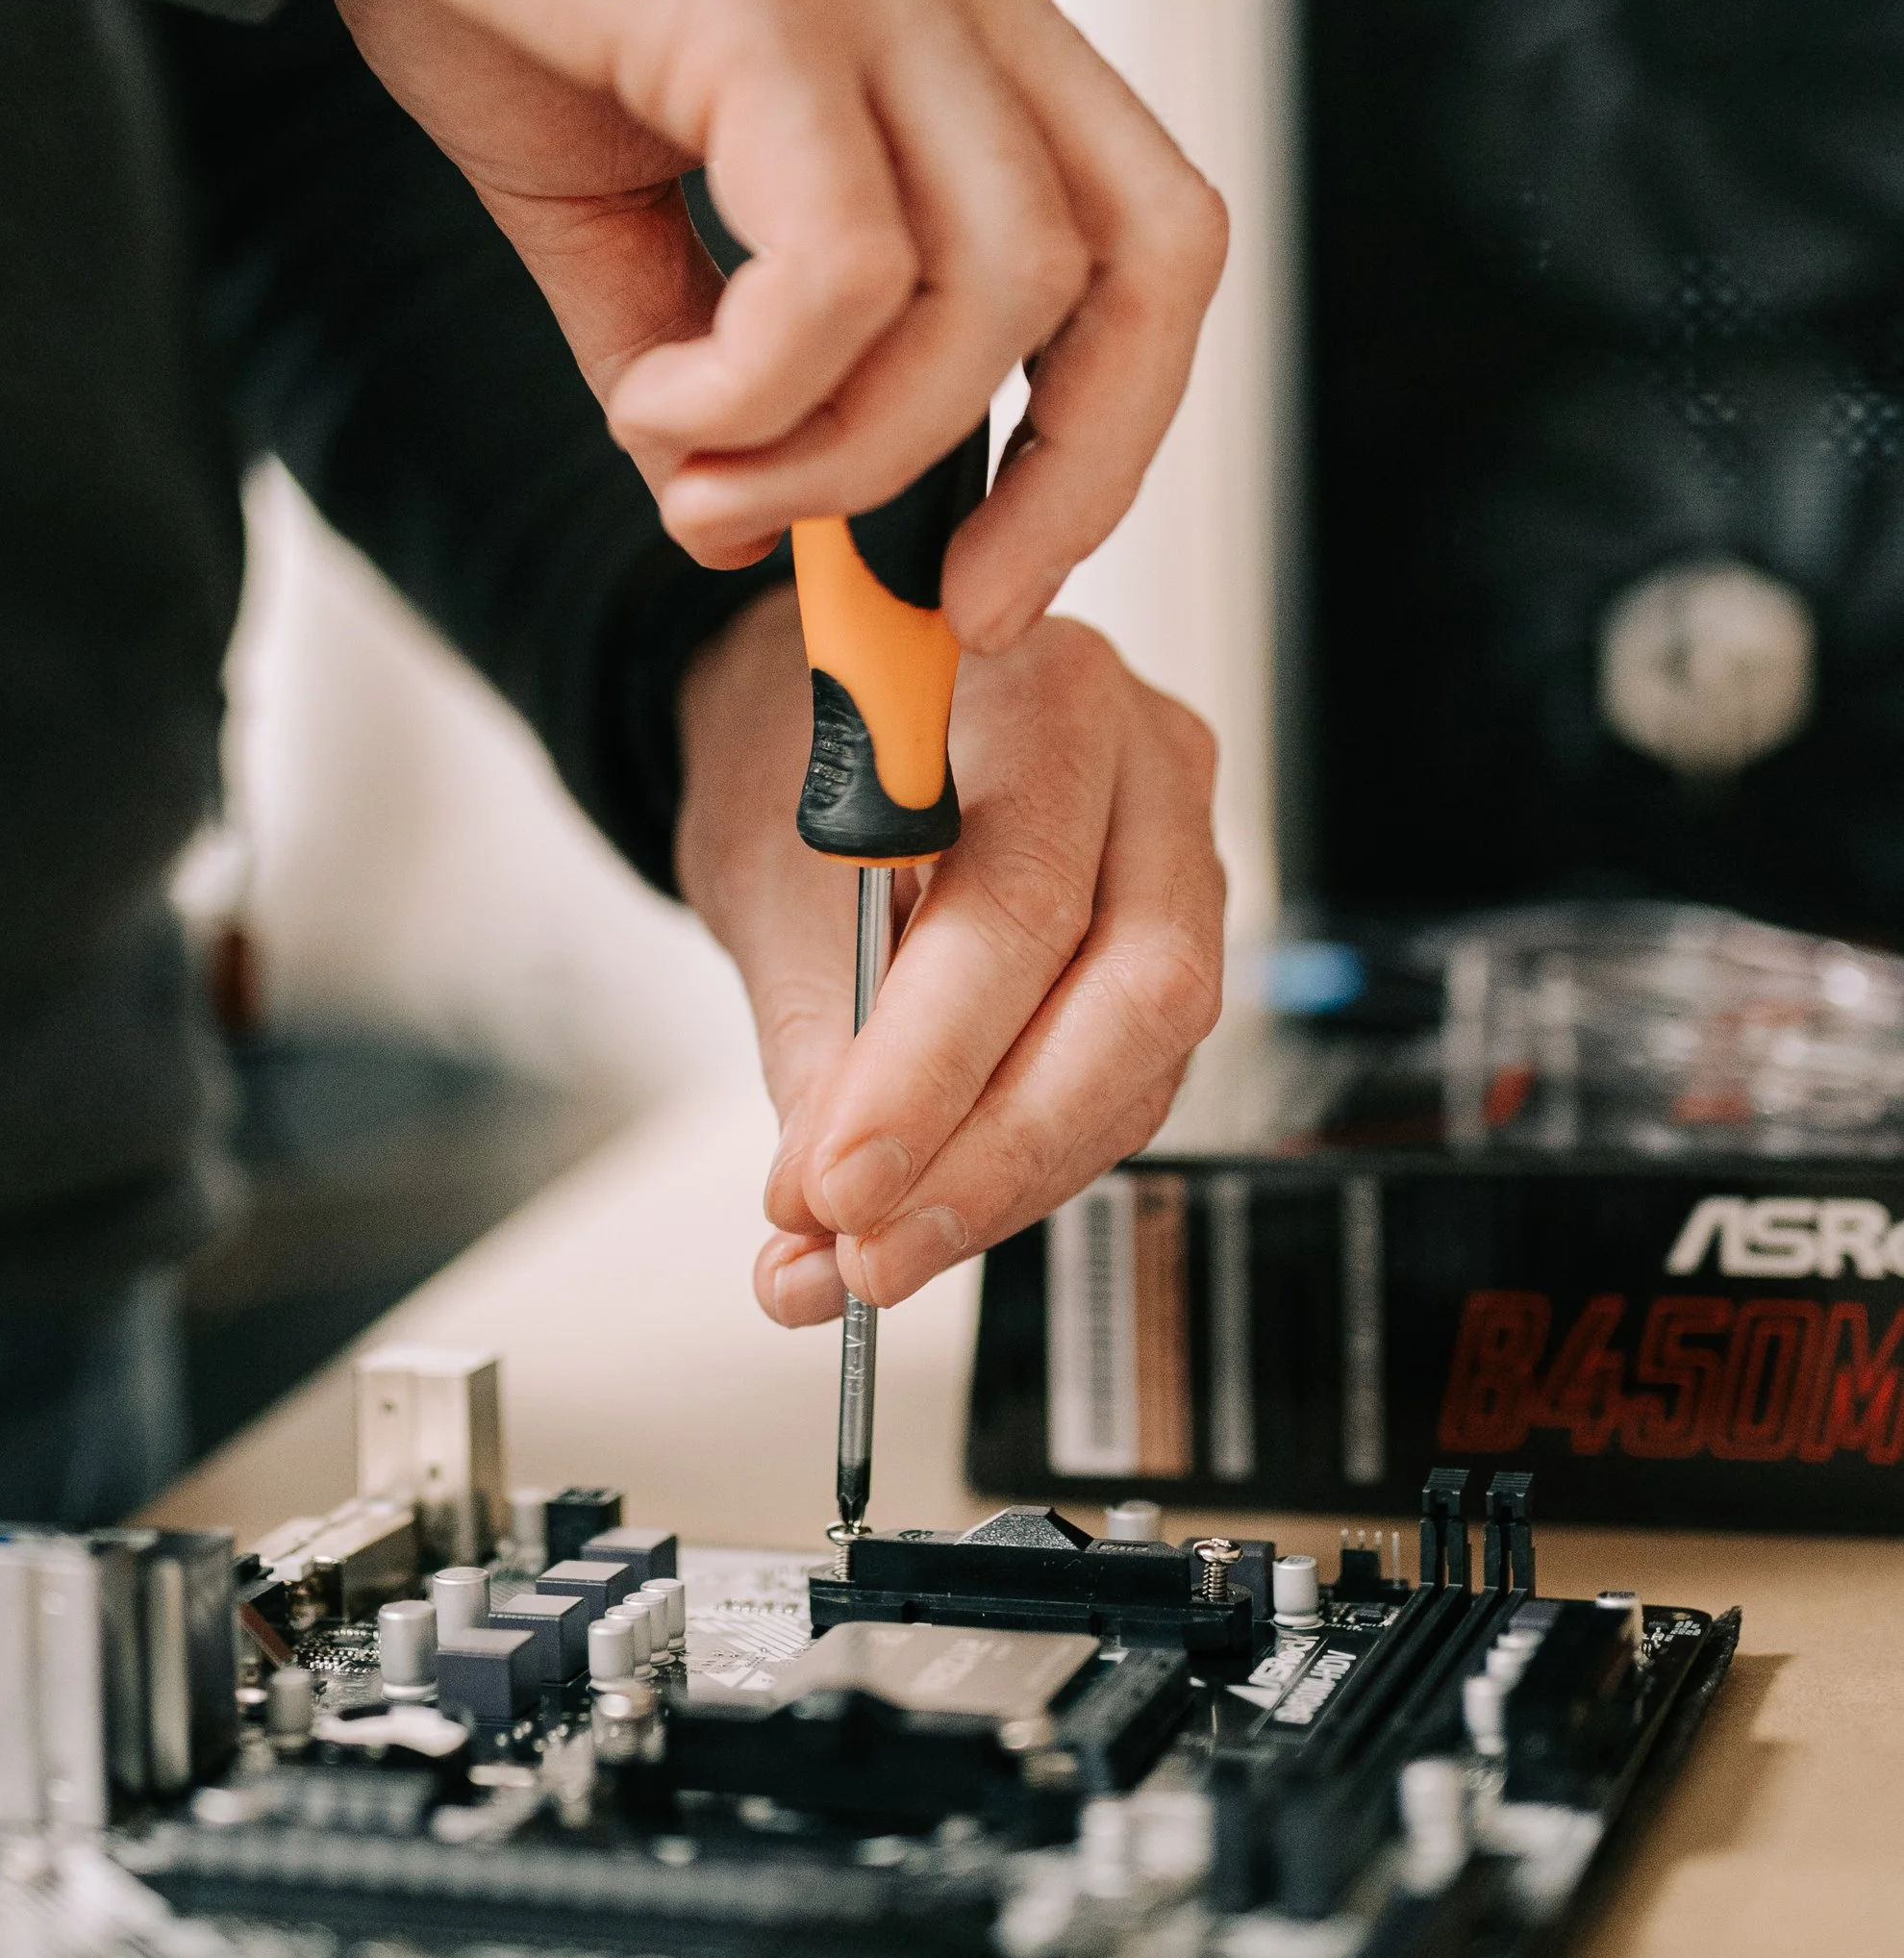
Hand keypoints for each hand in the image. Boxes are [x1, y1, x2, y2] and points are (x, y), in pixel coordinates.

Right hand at [322, 0, 1225, 651]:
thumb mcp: (601, 161)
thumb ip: (679, 320)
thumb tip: (713, 493)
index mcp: (949, 8)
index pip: (1138, 232)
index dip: (1106, 423)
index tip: (987, 561)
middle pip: (1149, 261)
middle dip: (1079, 473)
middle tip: (946, 597)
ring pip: (998, 288)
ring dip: (854, 446)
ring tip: (697, 472)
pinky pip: (848, 261)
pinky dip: (765, 386)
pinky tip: (653, 401)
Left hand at [675, 589, 1223, 1319]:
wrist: (833, 718)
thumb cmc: (802, 756)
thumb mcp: (774, 879)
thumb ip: (814, 1052)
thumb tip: (816, 1218)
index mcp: (1047, 698)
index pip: (1018, 907)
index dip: (929, 1070)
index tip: (837, 1186)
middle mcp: (1147, 766)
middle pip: (1129, 995)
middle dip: (991, 1156)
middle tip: (870, 1253)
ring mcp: (1184, 853)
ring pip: (1143, 1059)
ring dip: (1006, 1184)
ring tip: (876, 1259)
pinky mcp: (1178, 939)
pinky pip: (1131, 1081)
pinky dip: (1027, 1166)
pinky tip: (935, 1214)